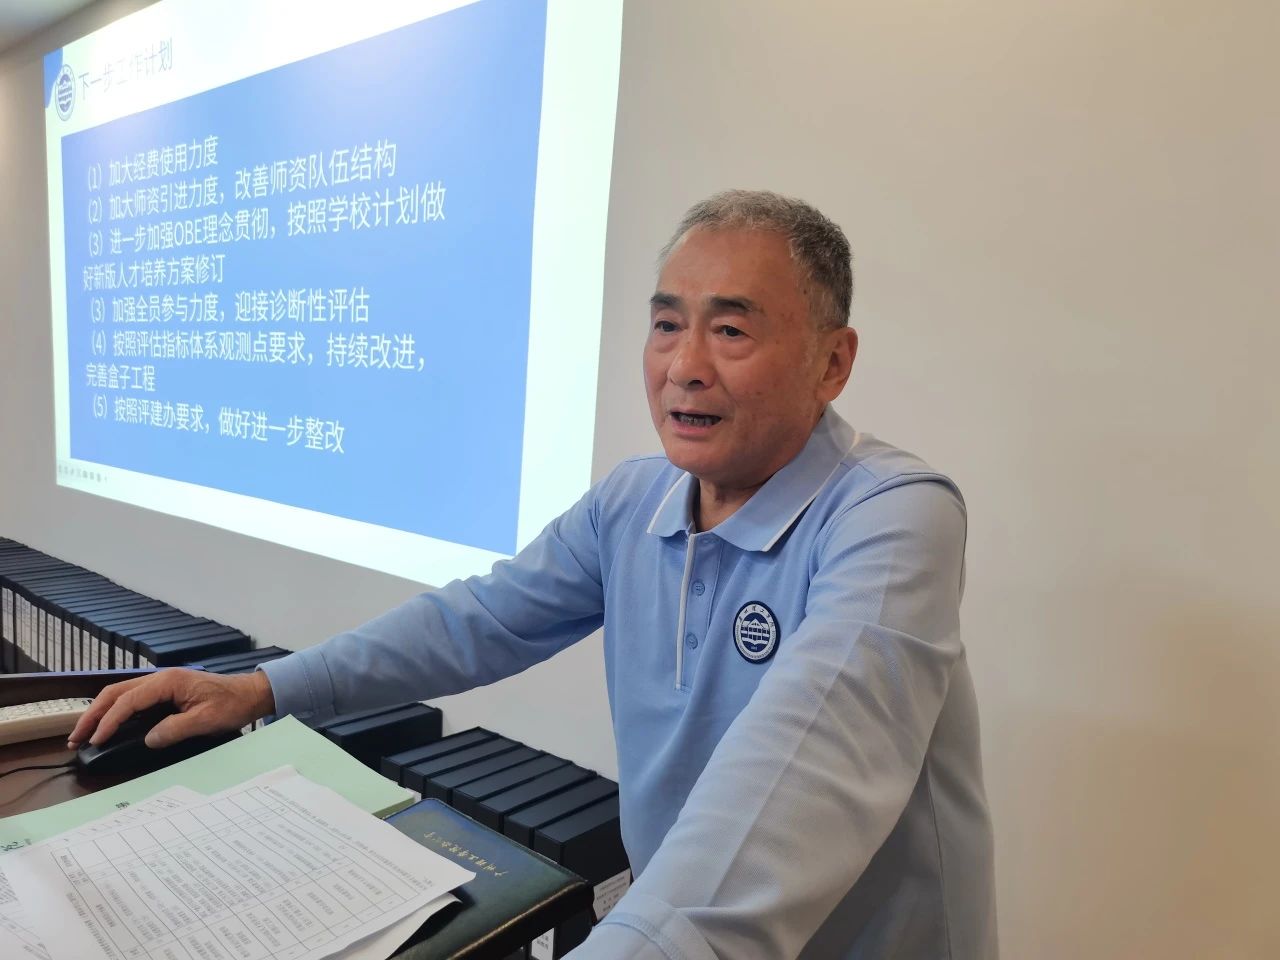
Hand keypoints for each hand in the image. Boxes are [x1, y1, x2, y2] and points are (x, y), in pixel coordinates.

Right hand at [66, 669, 276, 749]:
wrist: (250, 694)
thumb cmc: (232, 704)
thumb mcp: (206, 720)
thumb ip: (175, 729)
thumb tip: (147, 740)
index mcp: (168, 681)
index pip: (128, 701)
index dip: (109, 721)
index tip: (96, 740)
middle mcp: (160, 678)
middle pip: (116, 693)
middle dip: (93, 715)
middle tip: (76, 738)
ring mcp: (162, 684)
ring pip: (121, 694)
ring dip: (100, 712)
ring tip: (84, 734)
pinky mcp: (165, 692)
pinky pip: (133, 699)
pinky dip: (115, 711)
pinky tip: (108, 726)